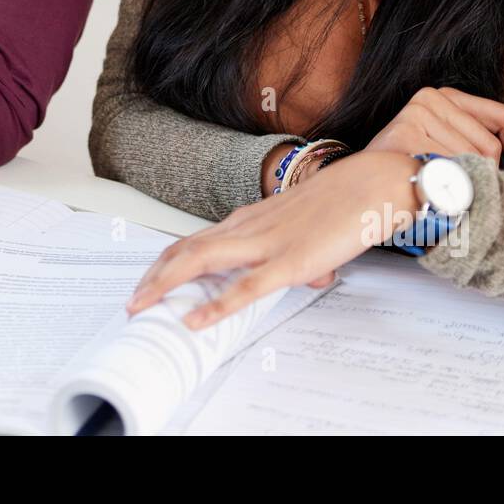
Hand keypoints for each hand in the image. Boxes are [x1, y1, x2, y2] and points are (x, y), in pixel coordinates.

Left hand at [127, 150, 419, 329]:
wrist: (371, 184)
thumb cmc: (340, 203)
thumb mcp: (302, 229)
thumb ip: (292, 251)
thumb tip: (300, 276)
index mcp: (248, 219)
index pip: (194, 241)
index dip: (166, 264)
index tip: (147, 285)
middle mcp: (247, 227)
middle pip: (185, 250)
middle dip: (152, 277)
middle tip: (132, 302)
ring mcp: (265, 243)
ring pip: (200, 261)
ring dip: (165, 285)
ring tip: (142, 307)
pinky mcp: (288, 261)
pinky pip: (244, 288)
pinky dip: (214, 305)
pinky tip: (195, 319)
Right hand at [364, 86, 503, 174]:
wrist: (367, 186)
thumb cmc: (414, 166)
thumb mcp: (457, 143)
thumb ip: (494, 132)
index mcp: (446, 95)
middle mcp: (431, 97)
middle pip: (490, 145)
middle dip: (486, 174)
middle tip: (466, 188)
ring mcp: (416, 114)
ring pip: (471, 162)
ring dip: (463, 183)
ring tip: (441, 188)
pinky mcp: (406, 133)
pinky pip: (450, 170)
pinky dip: (447, 187)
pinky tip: (431, 189)